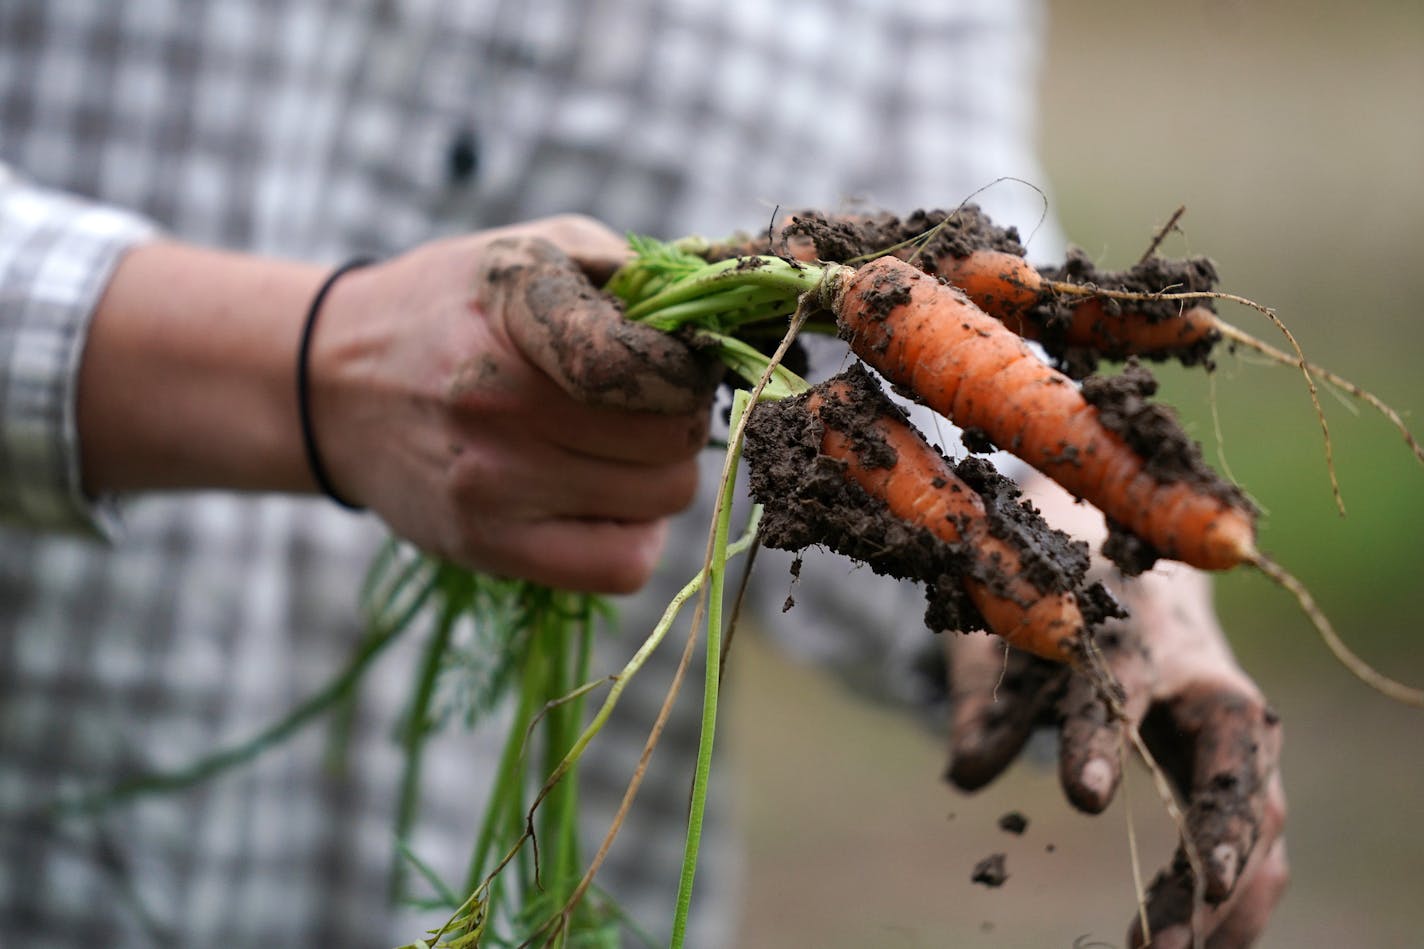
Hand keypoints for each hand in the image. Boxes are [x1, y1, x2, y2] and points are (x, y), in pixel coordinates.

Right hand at [310, 215, 720, 591]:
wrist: (333, 385)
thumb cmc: (453, 309)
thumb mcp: (529, 251)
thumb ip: (630, 268)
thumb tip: (725, 312)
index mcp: (513, 307)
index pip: (648, 362)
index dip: (688, 367)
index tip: (674, 359)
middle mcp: (497, 399)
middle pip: (672, 437)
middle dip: (681, 417)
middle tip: (649, 404)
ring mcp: (490, 483)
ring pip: (663, 500)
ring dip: (662, 474)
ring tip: (619, 446)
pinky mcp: (487, 546)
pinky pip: (622, 566)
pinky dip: (637, 536)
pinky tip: (609, 501)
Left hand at [944, 476, 1287, 947]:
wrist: (1121, 555)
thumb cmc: (1047, 597)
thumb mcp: (1000, 630)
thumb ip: (981, 694)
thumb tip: (967, 773)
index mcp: (1124, 625)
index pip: (1114, 682)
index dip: (1099, 737)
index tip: (1084, 796)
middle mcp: (1198, 670)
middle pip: (1229, 750)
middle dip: (1215, 831)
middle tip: (1181, 912)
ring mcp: (1234, 717)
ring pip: (1258, 802)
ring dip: (1229, 890)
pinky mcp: (1245, 758)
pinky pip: (1260, 828)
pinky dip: (1241, 893)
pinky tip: (1209, 946)